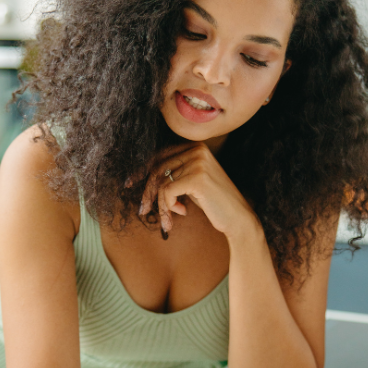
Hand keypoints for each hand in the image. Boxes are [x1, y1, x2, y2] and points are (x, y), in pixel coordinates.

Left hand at [138, 143, 257, 240]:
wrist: (238, 218)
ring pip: (160, 183)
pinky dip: (168, 207)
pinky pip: (167, 193)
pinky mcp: (196, 178)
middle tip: (143, 211)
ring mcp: (197, 162)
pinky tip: (182, 213)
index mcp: (196, 147)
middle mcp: (196, 150)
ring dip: (161, 205)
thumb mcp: (193, 183)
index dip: (142, 170)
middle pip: (157, 168)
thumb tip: (145, 177)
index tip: (129, 184)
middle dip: (147, 192)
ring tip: (168, 220)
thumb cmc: (215, 204)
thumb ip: (175, 174)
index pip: (160, 155)